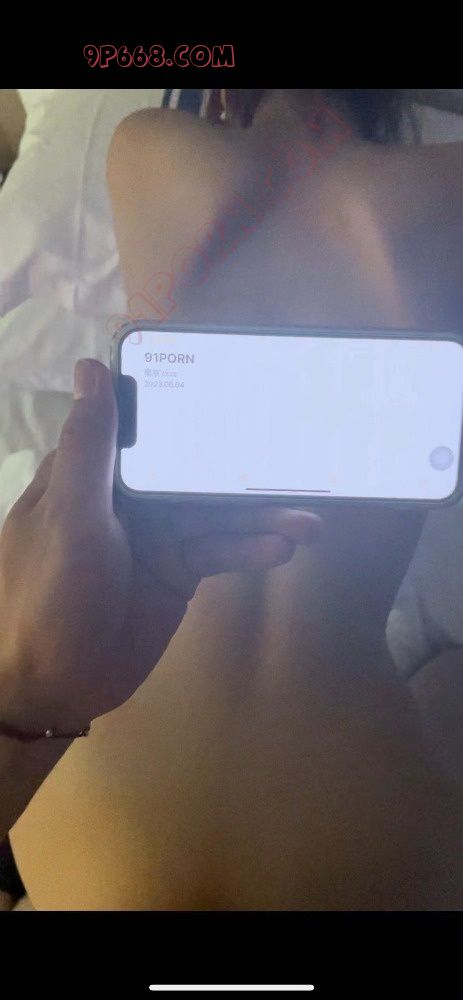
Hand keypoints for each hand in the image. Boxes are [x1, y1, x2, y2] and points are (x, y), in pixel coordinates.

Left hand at [0, 359, 320, 732]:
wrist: (56, 685)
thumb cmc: (51, 593)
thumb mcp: (70, 516)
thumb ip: (89, 446)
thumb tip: (90, 368)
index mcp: (93, 473)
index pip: (143, 423)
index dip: (184, 401)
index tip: (234, 377)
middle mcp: (128, 498)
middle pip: (193, 470)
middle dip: (241, 467)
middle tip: (296, 458)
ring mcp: (156, 536)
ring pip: (215, 513)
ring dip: (259, 515)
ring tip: (307, 523)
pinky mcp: (178, 572)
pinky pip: (219, 551)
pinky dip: (250, 549)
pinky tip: (282, 549)